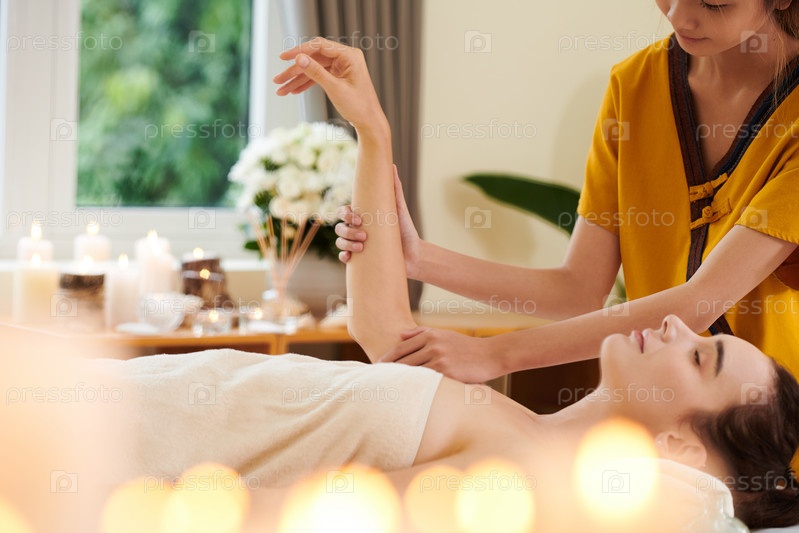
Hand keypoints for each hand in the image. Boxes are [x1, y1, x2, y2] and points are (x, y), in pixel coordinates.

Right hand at [274, 37, 383, 131]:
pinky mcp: (338, 76)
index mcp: (349, 55)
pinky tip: (293, 91)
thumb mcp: (335, 89)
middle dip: (295, 71)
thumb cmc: (359, 107)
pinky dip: (306, 84)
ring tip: (281, 90)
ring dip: (297, 80)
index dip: (299, 50)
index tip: (283, 58)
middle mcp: (346, 58)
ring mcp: (342, 67)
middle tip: (277, 80)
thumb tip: (299, 58)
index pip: (319, 46)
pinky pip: (318, 77)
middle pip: (313, 59)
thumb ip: (316, 72)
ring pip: (313, 69)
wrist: (370, 123)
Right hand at [335, 165, 422, 275]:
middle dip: (347, 230)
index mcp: (362, 217)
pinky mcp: (359, 260)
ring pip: (339, 241)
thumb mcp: (399, 208)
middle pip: (339, 227)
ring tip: (362, 246)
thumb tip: (392, 166)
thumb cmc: (405, 230)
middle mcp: (357, 230)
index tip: (358, 219)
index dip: (345, 214)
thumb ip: (394, 188)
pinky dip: (343, 256)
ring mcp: (356, 244)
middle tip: (365, 235)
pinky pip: (343, 257)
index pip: (344, 211)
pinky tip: (350, 257)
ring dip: (346, 243)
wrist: (413, 254)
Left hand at [379, 327, 503, 382]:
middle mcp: (433, 345)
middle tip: (376, 382)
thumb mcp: (444, 334)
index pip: (400, 348)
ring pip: (412, 372)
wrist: (490, 355)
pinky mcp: (447, 372)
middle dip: (389, 372)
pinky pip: (426, 381)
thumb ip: (421, 332)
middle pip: (403, 361)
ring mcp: (439, 358)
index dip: (386, 359)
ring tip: (386, 390)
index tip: (375, 368)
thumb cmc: (465, 347)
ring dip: (399, 381)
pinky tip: (407, 394)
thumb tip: (401, 335)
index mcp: (430, 335)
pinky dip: (415, 387)